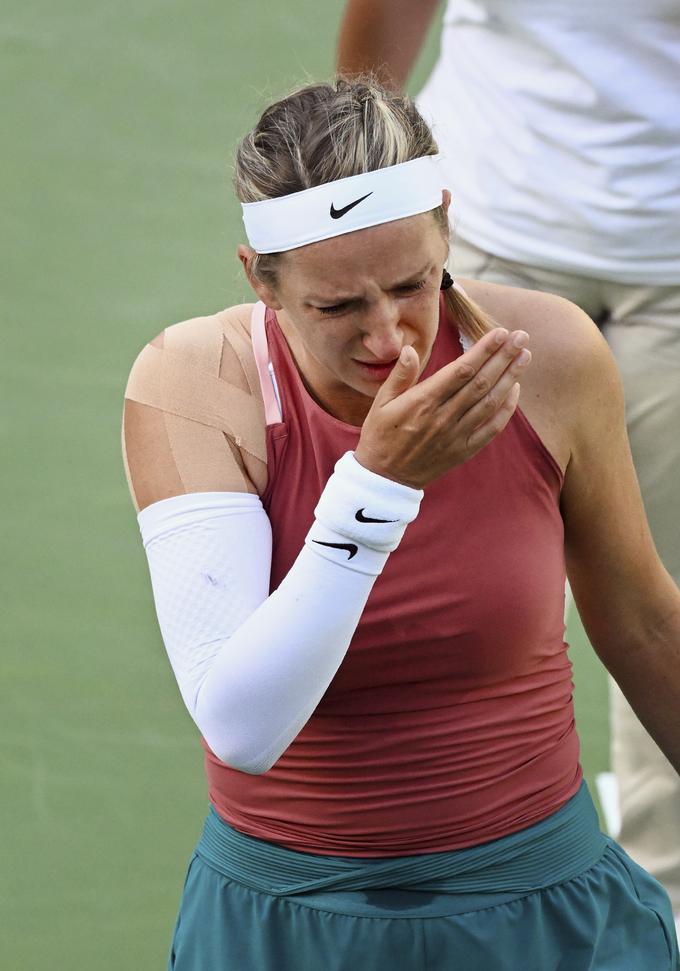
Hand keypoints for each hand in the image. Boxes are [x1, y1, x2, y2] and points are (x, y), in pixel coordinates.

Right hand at [354, 328, 530, 488]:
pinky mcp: (463, 451)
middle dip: (503, 357)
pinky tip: (515, 390)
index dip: (483, 350)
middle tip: (521, 337)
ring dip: (510, 378)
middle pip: (481, 382)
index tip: (499, 333)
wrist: (385, 479)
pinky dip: (506, 409)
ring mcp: (456, 435)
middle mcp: (443, 417)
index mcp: (422, 402)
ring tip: (524, 357)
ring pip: (490, 402)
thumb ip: (399, 376)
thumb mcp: (381, 403)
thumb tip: (409, 349)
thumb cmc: (380, 435)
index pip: (461, 370)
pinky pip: (491, 429)